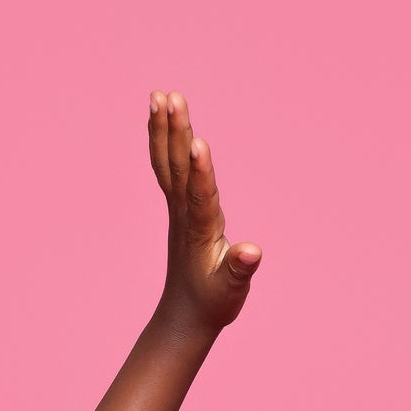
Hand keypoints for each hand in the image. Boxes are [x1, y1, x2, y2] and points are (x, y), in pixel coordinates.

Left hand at [149, 91, 261, 333]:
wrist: (185, 315)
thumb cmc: (213, 303)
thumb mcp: (231, 291)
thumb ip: (240, 270)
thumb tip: (251, 251)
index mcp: (200, 233)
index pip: (200, 197)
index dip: (200, 171)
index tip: (198, 142)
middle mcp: (184, 216)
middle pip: (178, 169)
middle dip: (175, 132)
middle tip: (171, 97)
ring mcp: (178, 210)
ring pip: (168, 164)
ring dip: (164, 129)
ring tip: (160, 95)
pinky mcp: (178, 209)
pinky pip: (166, 169)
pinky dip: (162, 143)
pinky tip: (161, 120)